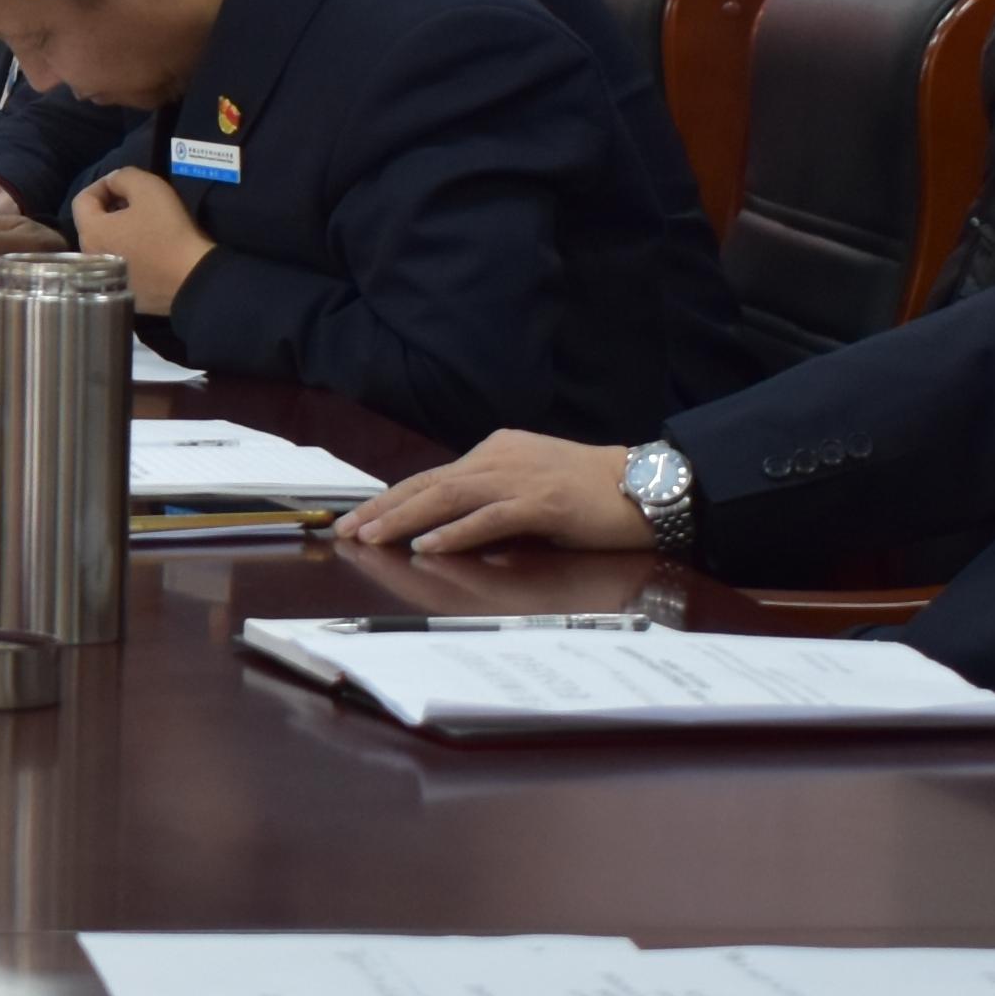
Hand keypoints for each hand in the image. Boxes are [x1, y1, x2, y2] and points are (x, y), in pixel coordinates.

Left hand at [70, 167, 213, 316]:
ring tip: (145, 222)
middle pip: (93, 222)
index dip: (103, 184)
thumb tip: (114, 182)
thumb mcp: (148, 188)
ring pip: (106, 242)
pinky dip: (129, 249)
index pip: (82, 199)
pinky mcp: (123, 290)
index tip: (126, 183)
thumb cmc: (167, 230)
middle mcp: (90, 256)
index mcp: (90, 232)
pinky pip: (119, 262)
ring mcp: (106, 277)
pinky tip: (150, 247)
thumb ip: (124, 177)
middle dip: (111, 206)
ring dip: (120, 228)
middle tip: (137, 201)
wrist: (192, 280)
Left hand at [337, 432, 649, 555]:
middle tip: (345, 530)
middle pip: (429, 483)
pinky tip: (428, 545)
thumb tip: (447, 519)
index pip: (432, 476)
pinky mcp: (544, 503)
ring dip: (405, 519)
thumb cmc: (592, 490)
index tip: (356, 518)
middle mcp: (501, 458)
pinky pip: (490, 518)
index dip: (390, 498)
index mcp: (496, 450)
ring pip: (449, 497)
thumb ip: (492, 494)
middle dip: (382, 508)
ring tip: (371, 537)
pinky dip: (455, 532)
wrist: (648, 484)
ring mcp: (522, 478)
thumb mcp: (531, 483)